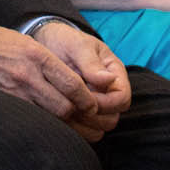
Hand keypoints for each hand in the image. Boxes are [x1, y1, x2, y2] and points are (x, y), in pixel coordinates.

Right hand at [0, 23, 104, 136]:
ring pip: (50, 118)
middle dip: (79, 116)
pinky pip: (30, 120)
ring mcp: (15, 92)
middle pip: (65, 107)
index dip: (88, 100)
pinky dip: (43, 126)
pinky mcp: (4, 104)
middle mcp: (29, 76)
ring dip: (64, 126)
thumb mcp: (25, 42)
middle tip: (86, 119)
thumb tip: (72, 82)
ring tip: (73, 128)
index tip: (93, 105)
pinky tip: (48, 128)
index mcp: (38, 56)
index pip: (73, 85)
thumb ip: (47, 62)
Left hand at [30, 20, 130, 140]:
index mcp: (114, 73)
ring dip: (84, 124)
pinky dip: (74, 127)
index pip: (122, 99)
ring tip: (65, 111)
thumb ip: (91, 64)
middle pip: (113, 117)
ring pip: (100, 127)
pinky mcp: (81, 110)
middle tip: (72, 106)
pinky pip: (84, 129)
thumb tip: (108, 80)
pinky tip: (59, 117)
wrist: (47, 43)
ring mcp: (96, 102)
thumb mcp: (77, 46)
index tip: (85, 98)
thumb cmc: (65, 40)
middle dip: (95, 116)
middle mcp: (108, 91)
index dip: (106, 103)